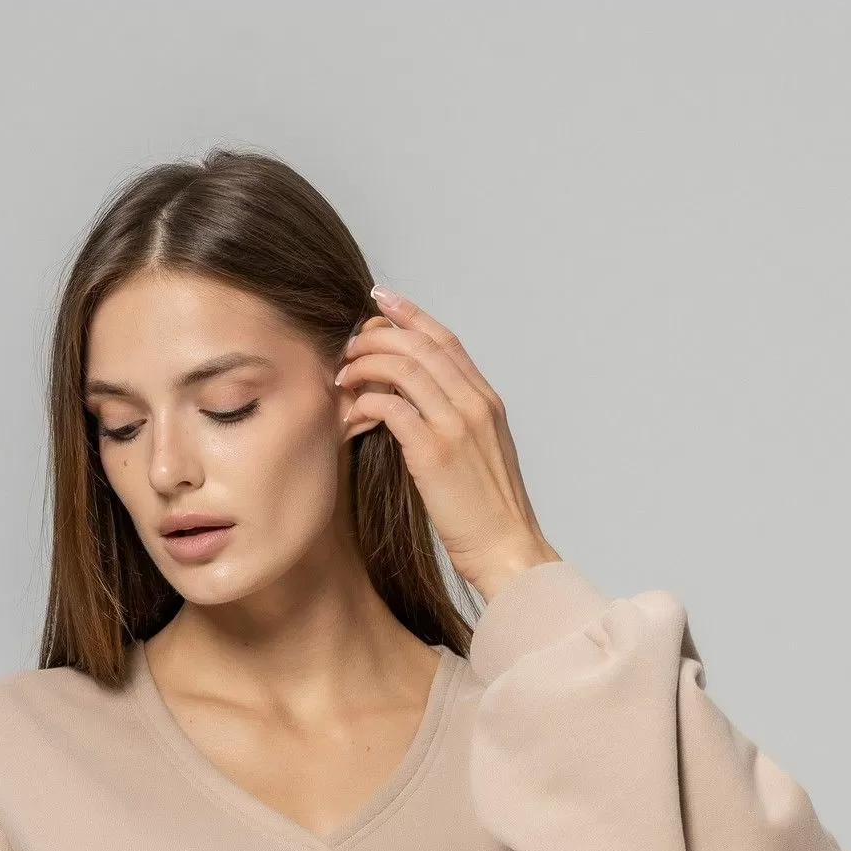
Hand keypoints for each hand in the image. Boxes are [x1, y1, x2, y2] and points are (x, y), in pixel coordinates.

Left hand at [336, 287, 561, 600]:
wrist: (507, 549)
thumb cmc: (487, 512)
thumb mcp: (477, 454)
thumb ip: (453, 421)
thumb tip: (413, 404)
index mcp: (486, 400)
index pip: (445, 340)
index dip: (410, 315)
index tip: (380, 301)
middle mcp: (474, 404)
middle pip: (420, 344)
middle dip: (377, 336)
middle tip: (348, 346)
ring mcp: (456, 426)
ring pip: (404, 367)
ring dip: (366, 365)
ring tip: (343, 379)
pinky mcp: (435, 452)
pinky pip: (392, 407)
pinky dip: (366, 401)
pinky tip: (352, 412)